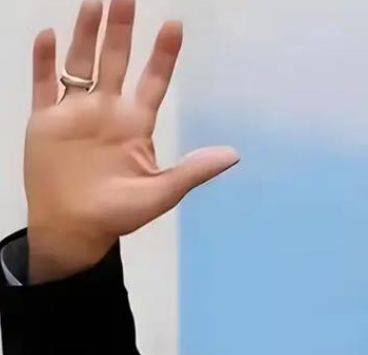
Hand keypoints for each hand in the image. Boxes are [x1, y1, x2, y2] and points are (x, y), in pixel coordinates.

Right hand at [24, 0, 238, 282]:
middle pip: (116, 61)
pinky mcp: (45, 122)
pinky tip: (50, 36)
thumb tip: (233, 155)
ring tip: (93, 4)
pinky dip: (44, 61)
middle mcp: (107, 111)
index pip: (153, 81)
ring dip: (86, 34)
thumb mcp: (163, 192)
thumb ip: (194, 170)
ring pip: (81, 64)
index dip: (163, 55)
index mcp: (136, 125)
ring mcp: (76, 113)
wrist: (75, 229)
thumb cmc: (119, 214)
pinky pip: (44, 85)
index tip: (174, 26)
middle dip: (121, 30)